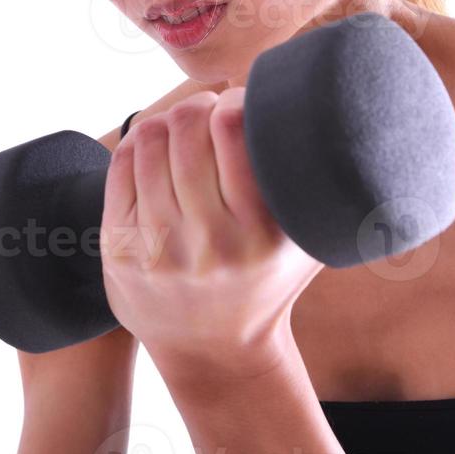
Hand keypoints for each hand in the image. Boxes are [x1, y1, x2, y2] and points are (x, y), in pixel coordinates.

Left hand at [99, 88, 322, 378]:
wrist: (215, 353)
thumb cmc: (267, 283)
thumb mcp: (306, 245)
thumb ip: (321, 192)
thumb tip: (334, 120)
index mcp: (259, 235)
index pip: (234, 130)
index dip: (234, 99)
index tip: (240, 101)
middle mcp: (207, 242)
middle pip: (186, 129)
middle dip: (197, 105)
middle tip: (208, 107)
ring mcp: (158, 247)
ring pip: (149, 143)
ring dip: (167, 121)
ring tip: (183, 125)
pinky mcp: (119, 250)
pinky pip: (121, 168)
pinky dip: (138, 144)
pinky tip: (155, 146)